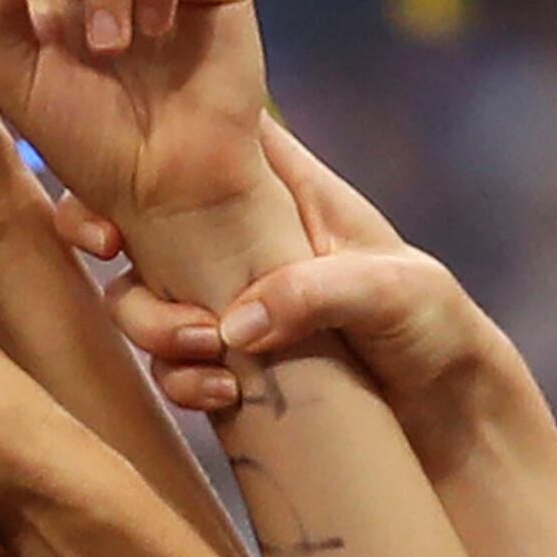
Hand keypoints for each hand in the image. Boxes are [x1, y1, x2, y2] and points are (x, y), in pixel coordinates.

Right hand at [70, 114, 510, 470]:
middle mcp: (234, 233)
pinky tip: (220, 397)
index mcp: (275, 186)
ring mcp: (222, 297)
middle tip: (114, 256)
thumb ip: (315, 290)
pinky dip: (176, 379)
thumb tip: (232, 322)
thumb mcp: (394, 290)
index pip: (194, 134)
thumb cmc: (436, 326)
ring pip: (133, 289)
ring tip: (202, 353)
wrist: (454, 422)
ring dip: (147, 322)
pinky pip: (166, 363)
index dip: (138, 142)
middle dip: (103, 232)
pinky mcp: (221, 360)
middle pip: (133, 208)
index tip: (113, 175)